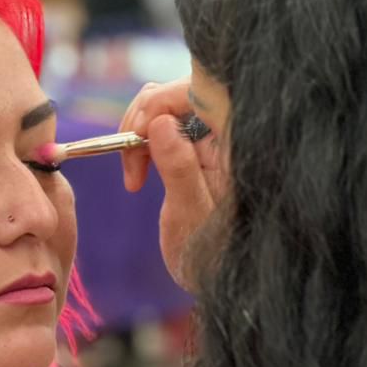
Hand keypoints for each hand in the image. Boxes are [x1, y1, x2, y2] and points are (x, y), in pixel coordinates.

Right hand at [119, 79, 227, 288]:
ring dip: (138, 130)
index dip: (162, 101)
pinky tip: (138, 172)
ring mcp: (213, 136)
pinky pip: (164, 121)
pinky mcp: (198, 144)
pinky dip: (142, 139)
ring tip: (133, 174)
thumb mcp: (190, 215)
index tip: (136, 136)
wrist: (219, 276)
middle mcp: (228, 133)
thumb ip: (180, 168)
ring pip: (167, 102)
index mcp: (236, 145)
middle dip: (145, 117)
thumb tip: (159, 123)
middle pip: (180, 90)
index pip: (200, 91)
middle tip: (130, 163)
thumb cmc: (210, 254)